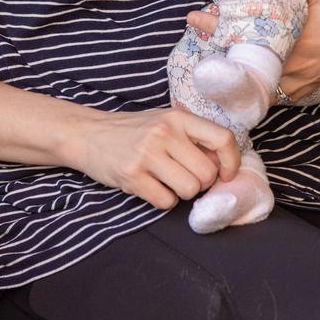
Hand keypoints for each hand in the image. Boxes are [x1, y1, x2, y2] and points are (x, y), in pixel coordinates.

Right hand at [75, 107, 239, 209]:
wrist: (88, 134)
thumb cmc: (134, 130)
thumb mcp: (165, 122)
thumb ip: (192, 137)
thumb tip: (223, 164)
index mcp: (178, 117)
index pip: (222, 138)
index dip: (231, 161)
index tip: (226, 174)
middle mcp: (165, 133)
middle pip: (206, 173)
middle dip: (200, 182)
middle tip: (183, 176)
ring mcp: (147, 154)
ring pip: (189, 190)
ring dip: (181, 193)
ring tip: (165, 181)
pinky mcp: (132, 176)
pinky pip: (165, 202)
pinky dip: (162, 200)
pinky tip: (151, 187)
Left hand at [186, 0, 319, 101]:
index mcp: (293, 45)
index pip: (244, 40)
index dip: (215, 29)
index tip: (194, 17)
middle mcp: (295, 68)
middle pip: (246, 63)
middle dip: (220, 46)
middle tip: (199, 28)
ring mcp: (304, 78)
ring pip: (261, 80)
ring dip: (241, 65)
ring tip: (220, 48)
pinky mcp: (314, 82)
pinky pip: (281, 89)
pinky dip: (262, 81)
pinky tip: (252, 70)